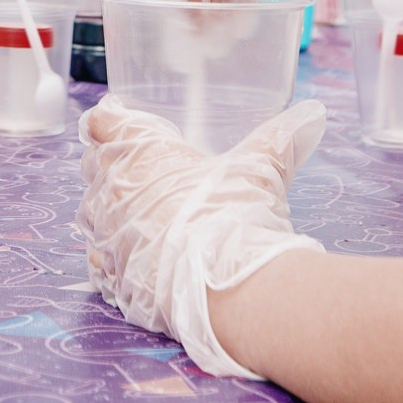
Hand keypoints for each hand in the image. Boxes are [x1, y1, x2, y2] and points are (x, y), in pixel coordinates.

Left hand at [74, 100, 329, 377]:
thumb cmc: (236, 216)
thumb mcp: (260, 169)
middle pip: (93, 165)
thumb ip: (280, 139)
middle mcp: (112, 189)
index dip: (110, 121)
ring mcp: (106, 234)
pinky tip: (129, 257)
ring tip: (135, 215)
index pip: (103, 122)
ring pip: (90, 212)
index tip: (117, 121)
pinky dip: (109, 255)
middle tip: (138, 170)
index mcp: (139, 153)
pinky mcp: (110, 274)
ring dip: (107, 210)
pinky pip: (97, 258)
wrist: (224, 287)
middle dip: (109, 164)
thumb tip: (312, 115)